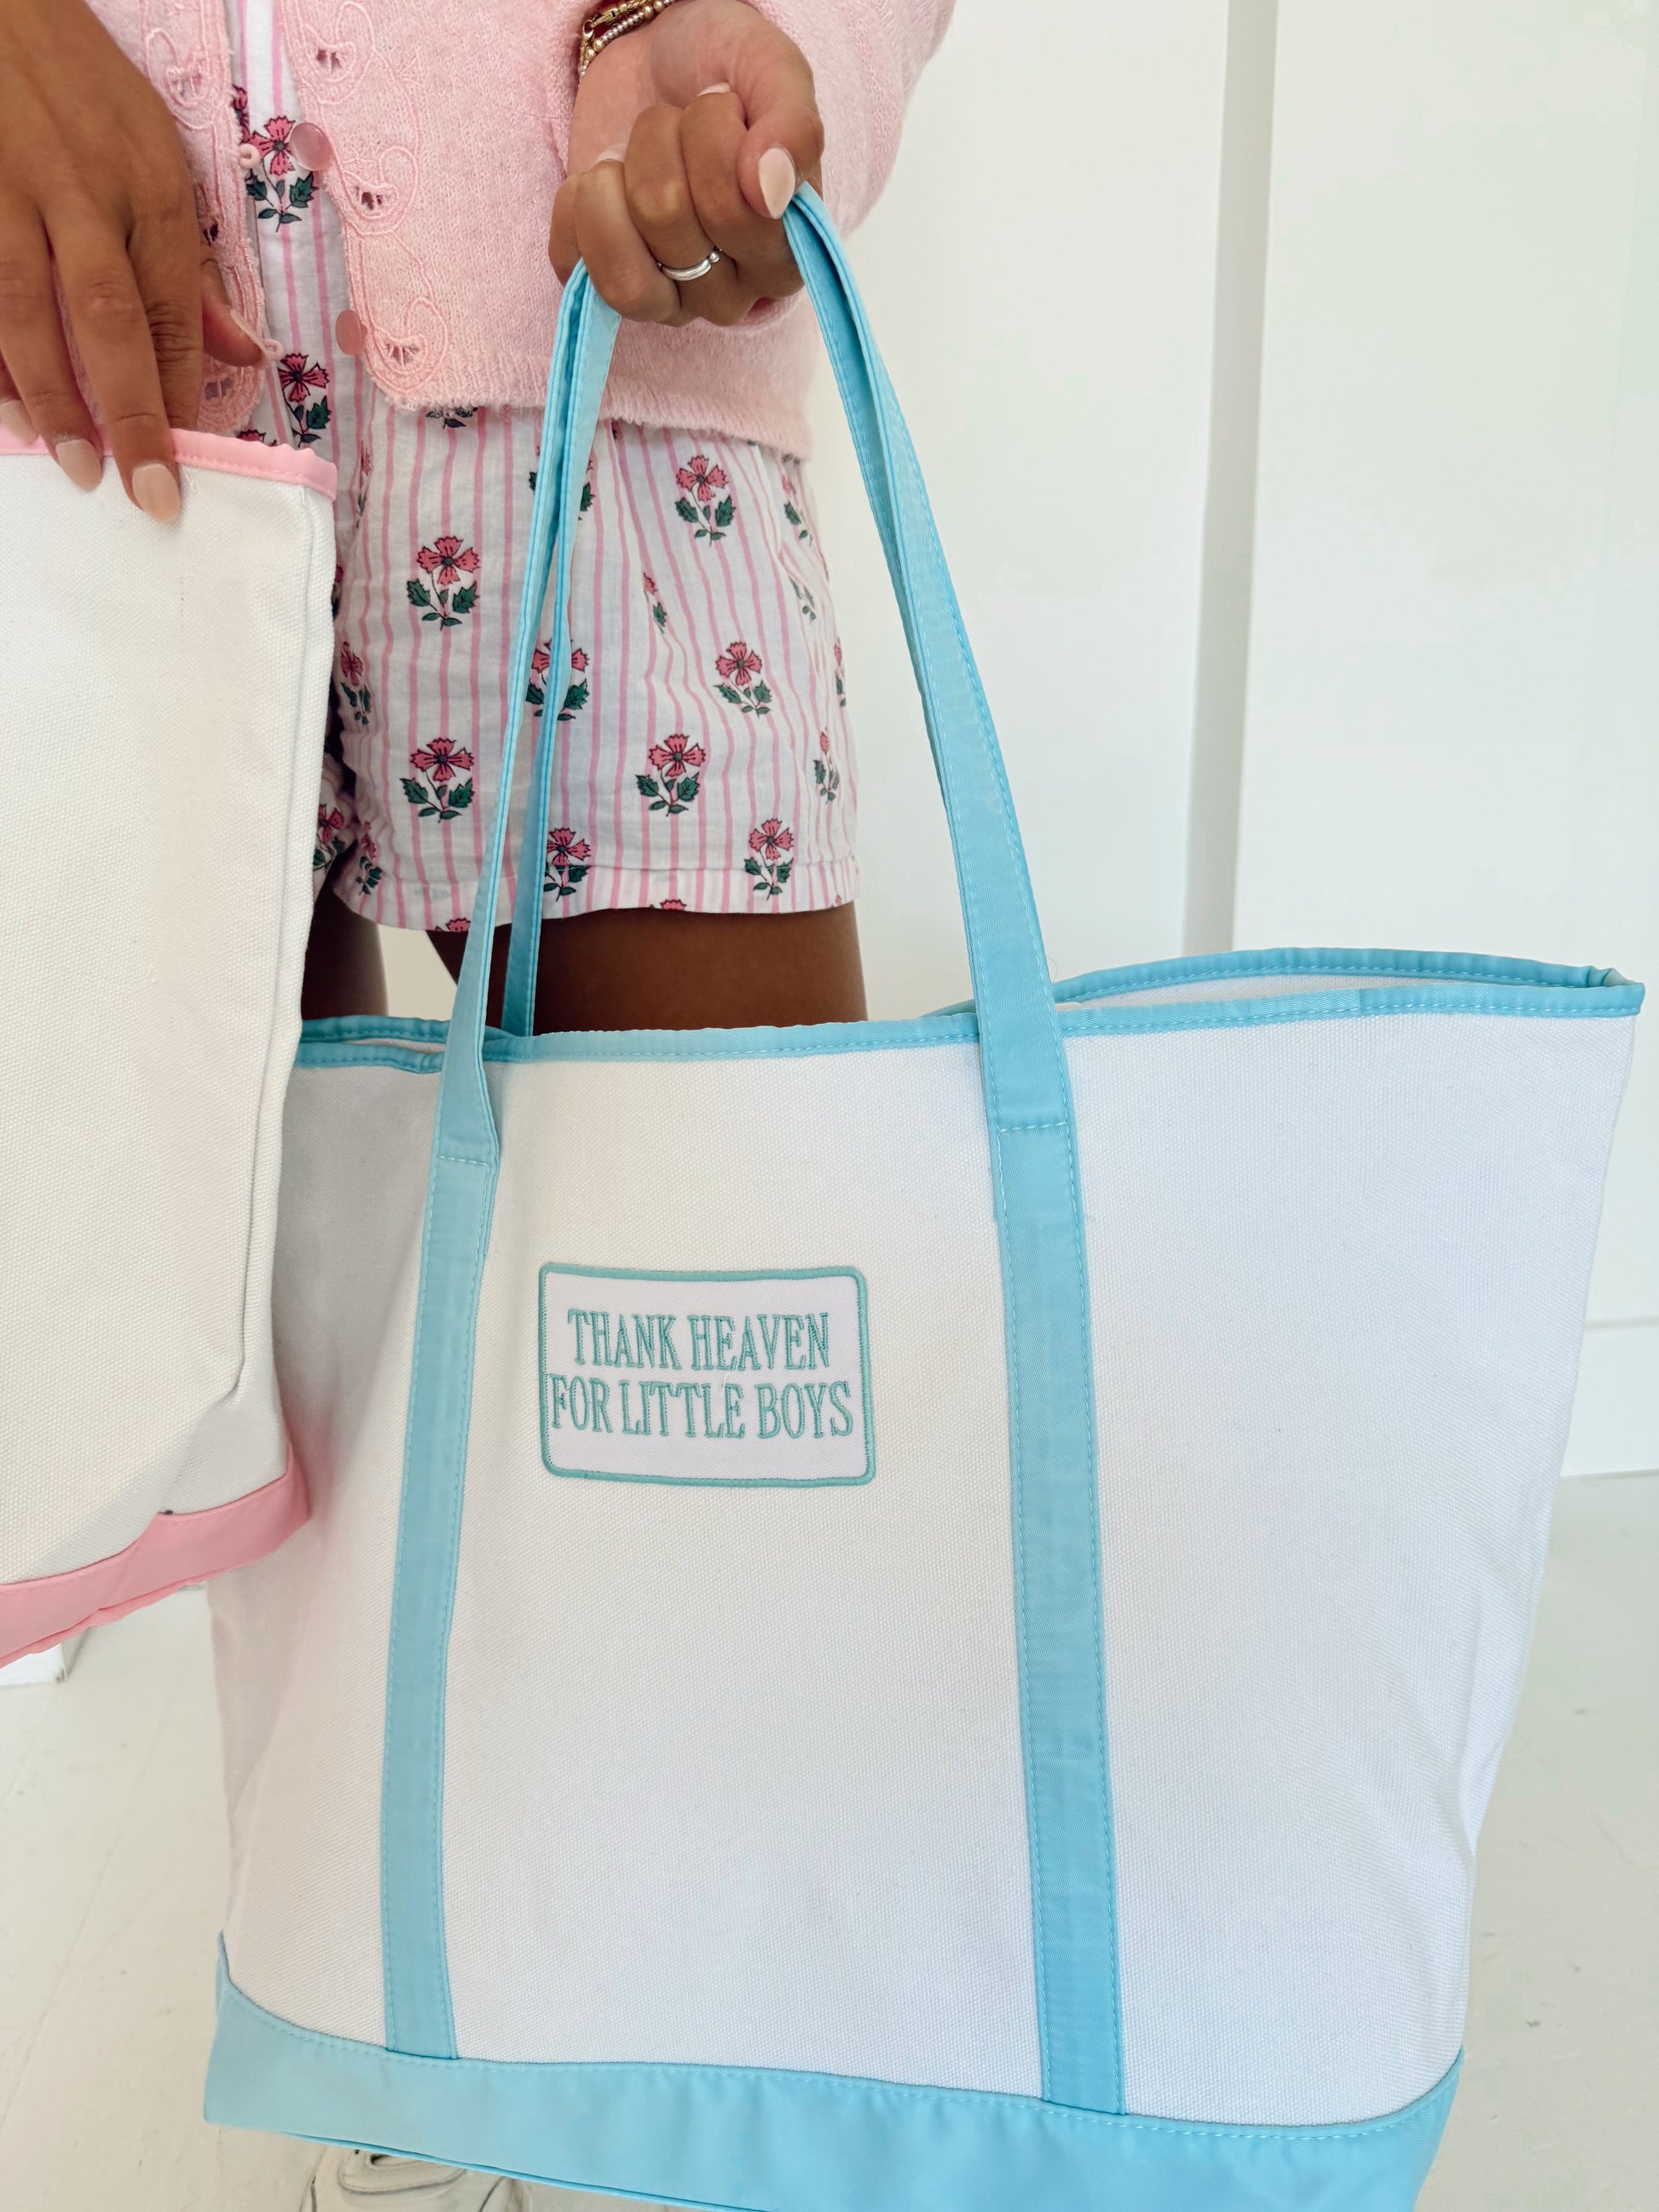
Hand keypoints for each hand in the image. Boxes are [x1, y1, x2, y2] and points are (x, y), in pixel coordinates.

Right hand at [0, 0, 267, 517]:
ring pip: (24, 306)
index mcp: (146, 181)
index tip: (185, 461)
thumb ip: (189, 259)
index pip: (170, 306)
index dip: (178, 391)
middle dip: (129, 412)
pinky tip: (3, 406)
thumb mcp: (153, 148)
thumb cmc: (77, 83)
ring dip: (48, 395)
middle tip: (143, 491)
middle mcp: (79, 187)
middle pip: (107, 317)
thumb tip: (244, 354)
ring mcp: (4, 188)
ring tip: (68, 462)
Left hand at [550, 0, 821, 327]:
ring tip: (631, 155)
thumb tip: (770, 194)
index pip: (736, 211)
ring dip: (613, 180)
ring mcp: (669, 302)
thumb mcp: (773, 72)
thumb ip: (794, 127)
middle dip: (659, 139)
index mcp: (784, 256)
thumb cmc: (725, 71)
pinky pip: (573, 268)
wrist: (661, 59)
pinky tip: (600, 179)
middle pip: (666, 216)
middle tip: (674, 123)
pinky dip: (574, 207)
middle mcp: (731, 296)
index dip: (714, 137)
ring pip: (623, 261)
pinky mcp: (606, 289)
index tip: (723, 103)